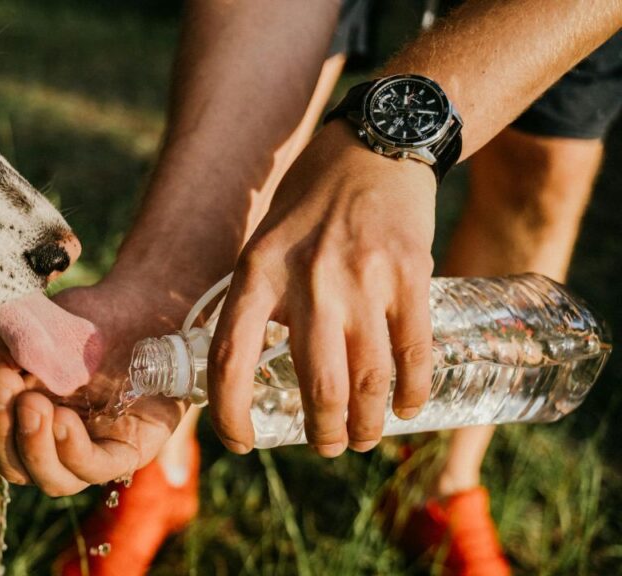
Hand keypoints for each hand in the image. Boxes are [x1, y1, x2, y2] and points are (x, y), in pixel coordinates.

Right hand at [0, 276, 192, 495]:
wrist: (141, 306)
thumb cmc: (84, 319)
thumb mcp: (33, 330)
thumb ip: (3, 356)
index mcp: (24, 417)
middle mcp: (54, 441)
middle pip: (14, 467)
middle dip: (3, 433)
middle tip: (6, 391)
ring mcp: (90, 450)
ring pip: (52, 480)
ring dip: (34, 447)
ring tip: (36, 407)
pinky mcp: (126, 450)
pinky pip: (95, 470)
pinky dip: (72, 451)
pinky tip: (63, 420)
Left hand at [208, 122, 436, 456]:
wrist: (374, 145)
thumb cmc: (309, 201)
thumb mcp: (263, 243)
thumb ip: (258, 302)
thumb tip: (252, 370)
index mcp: (258, 272)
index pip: (231, 358)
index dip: (230, 412)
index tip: (239, 440)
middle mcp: (308, 281)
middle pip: (318, 386)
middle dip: (323, 433)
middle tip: (326, 446)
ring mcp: (363, 279)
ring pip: (368, 380)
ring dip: (366, 425)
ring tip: (362, 438)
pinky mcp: (410, 275)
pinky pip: (414, 352)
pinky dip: (411, 392)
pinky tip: (406, 408)